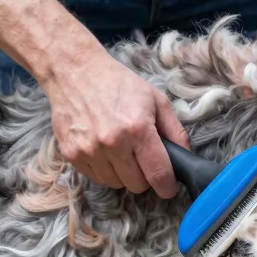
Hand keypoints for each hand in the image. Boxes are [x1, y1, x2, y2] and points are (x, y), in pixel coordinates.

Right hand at [42, 45, 189, 197]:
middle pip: (137, 185)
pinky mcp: (71, 154)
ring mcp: (89, 150)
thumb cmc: (119, 84)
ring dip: (123, 174)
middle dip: (144, 176)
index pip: (158, 175)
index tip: (169, 186)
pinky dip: (104, 170)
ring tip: (121, 151)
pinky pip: (96, 178)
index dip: (167, 186)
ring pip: (116, 184)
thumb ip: (175, 132)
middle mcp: (112, 143)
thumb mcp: (156, 100)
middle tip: (142, 158)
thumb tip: (185, 158)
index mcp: (138, 129)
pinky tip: (105, 151)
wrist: (74, 71)